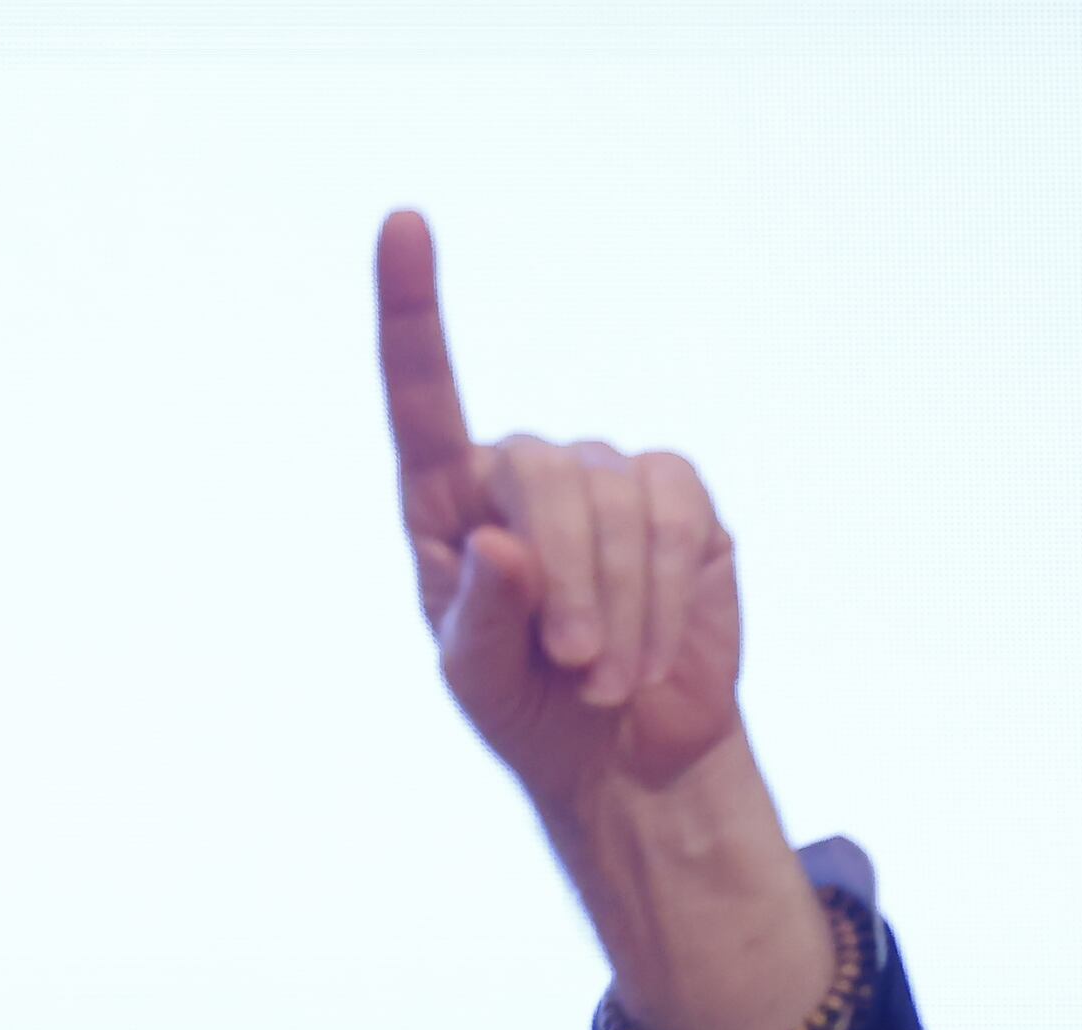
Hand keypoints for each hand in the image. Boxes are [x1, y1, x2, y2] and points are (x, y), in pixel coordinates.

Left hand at [377, 210, 834, 1029]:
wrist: (624, 754)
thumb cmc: (527, 710)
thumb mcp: (478, 681)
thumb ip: (478, 615)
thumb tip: (502, 543)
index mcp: (445, 501)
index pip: (421, 395)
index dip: (411, 309)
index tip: (402, 223)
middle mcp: (523, 470)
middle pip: (539, 474)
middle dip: (565, 578)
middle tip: (575, 665)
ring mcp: (606, 475)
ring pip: (614, 504)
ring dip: (617, 608)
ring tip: (606, 678)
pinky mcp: (679, 497)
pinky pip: (675, 519)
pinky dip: (664, 595)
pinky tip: (652, 652)